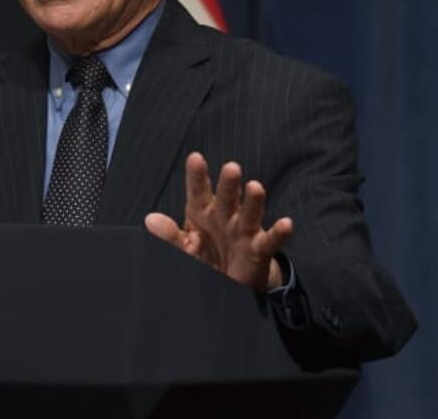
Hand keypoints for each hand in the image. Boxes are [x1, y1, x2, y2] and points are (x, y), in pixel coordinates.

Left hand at [144, 152, 291, 292]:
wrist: (227, 280)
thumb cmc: (204, 256)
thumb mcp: (182, 248)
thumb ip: (168, 236)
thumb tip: (151, 219)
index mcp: (202, 212)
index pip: (198, 190)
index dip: (197, 176)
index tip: (195, 158)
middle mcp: (224, 216)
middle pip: (226, 197)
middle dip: (229, 184)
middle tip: (231, 167)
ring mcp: (243, 231)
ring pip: (249, 212)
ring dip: (253, 200)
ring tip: (255, 187)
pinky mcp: (259, 249)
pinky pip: (270, 240)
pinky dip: (278, 232)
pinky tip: (286, 223)